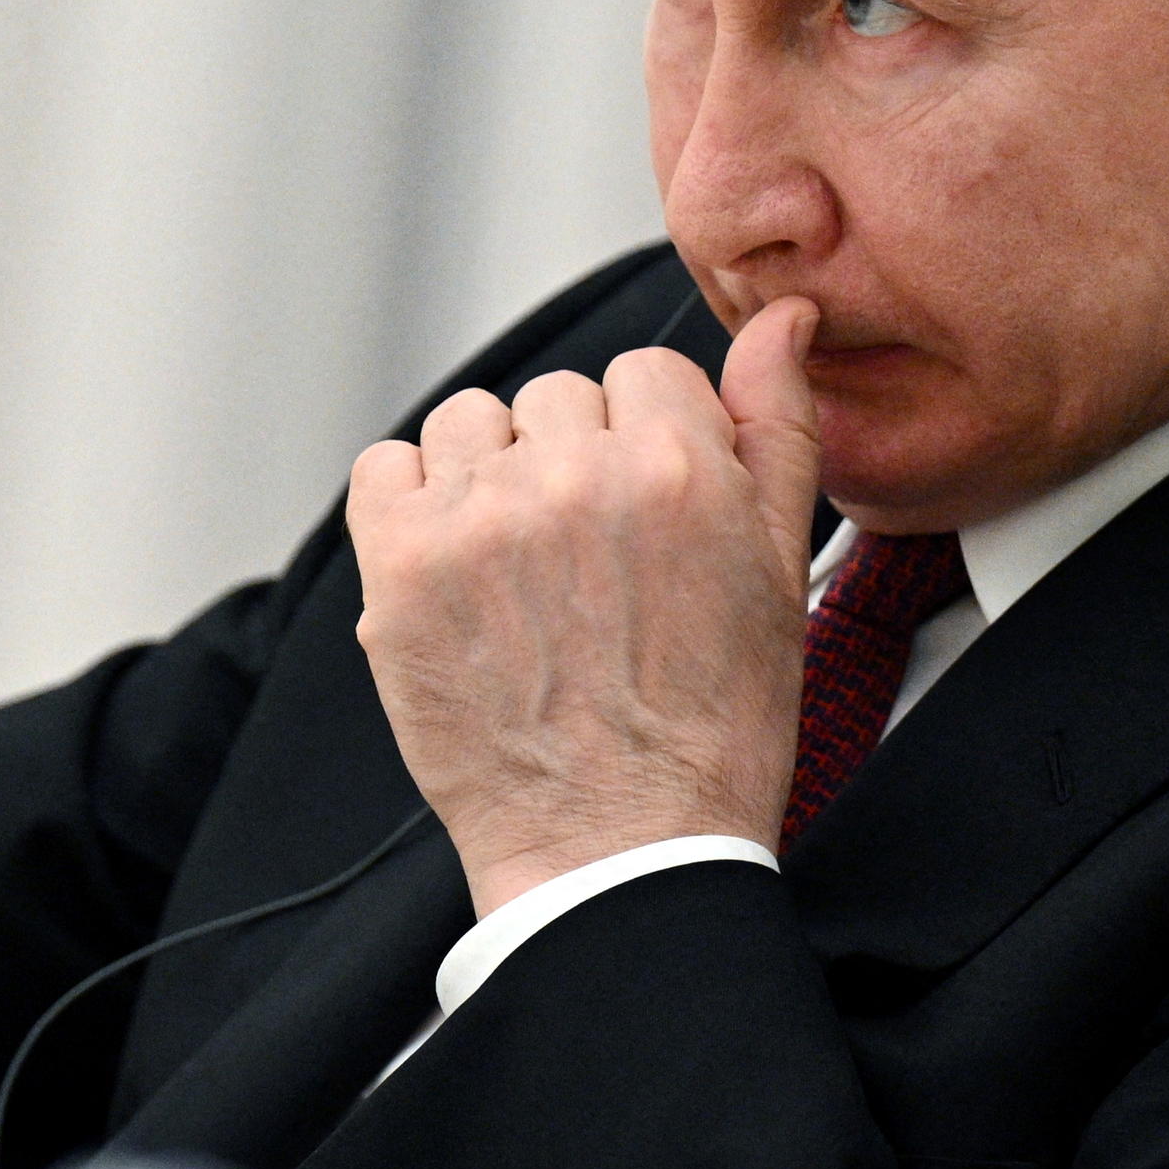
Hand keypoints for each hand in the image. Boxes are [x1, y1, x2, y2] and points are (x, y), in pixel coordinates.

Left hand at [345, 300, 822, 914]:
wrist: (617, 852)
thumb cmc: (711, 726)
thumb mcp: (780, 568)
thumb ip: (778, 426)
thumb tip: (783, 317)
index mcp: (677, 467)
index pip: (645, 374)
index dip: (650, 445)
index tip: (646, 518)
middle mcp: (570, 477)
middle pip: (557, 397)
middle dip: (572, 461)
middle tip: (588, 566)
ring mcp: (476, 521)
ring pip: (470, 423)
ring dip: (489, 476)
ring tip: (522, 572)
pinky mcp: (398, 570)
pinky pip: (385, 468)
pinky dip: (409, 505)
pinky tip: (454, 572)